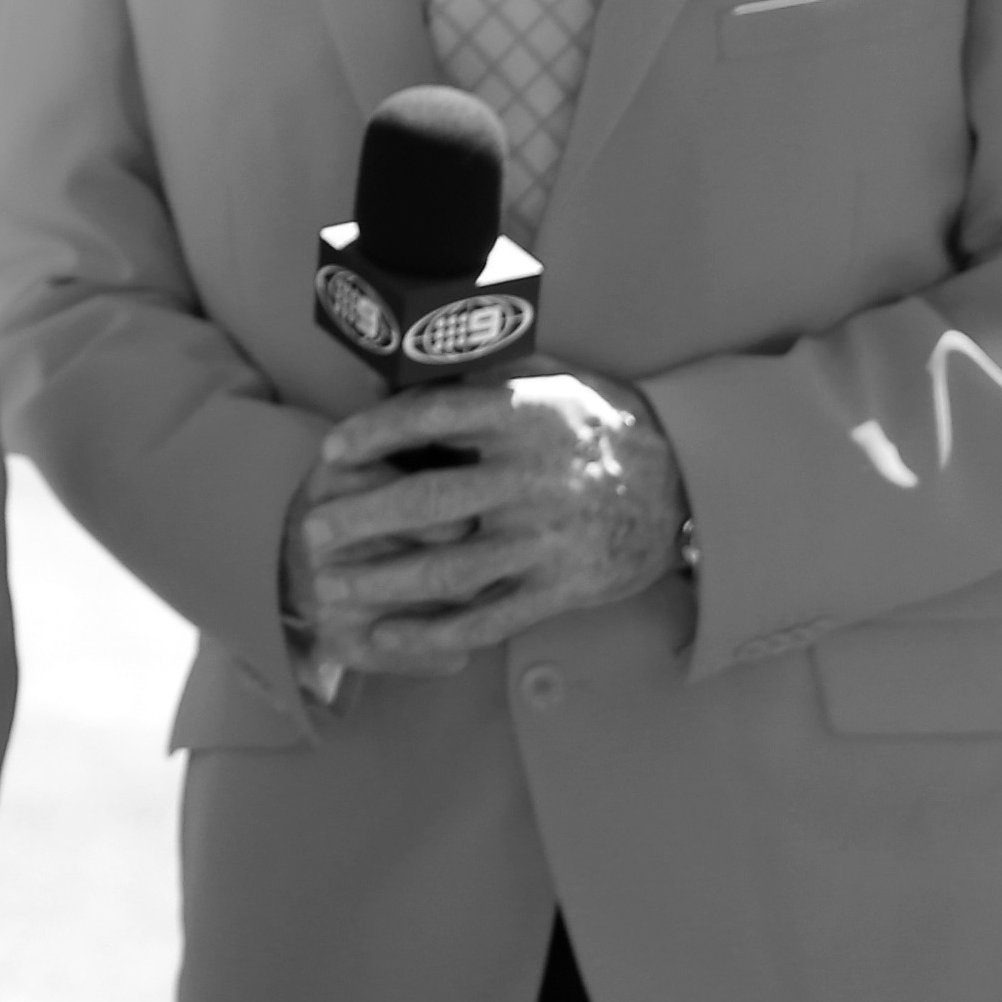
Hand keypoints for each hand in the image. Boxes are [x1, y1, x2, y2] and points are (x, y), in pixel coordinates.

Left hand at [290, 372, 684, 678]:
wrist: (688, 481)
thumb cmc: (599, 422)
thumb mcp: (551, 378)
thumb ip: (483, 374)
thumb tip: (398, 366)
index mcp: (524, 415)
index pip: (431, 418)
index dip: (373, 434)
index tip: (331, 451)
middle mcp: (533, 476)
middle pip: (426, 501)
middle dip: (359, 519)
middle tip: (313, 531)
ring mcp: (548, 538)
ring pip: (449, 568)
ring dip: (381, 581)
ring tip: (332, 587)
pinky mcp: (564, 587)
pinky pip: (488, 616)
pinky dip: (433, 631)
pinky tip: (387, 635)